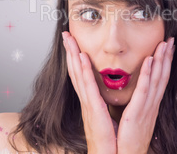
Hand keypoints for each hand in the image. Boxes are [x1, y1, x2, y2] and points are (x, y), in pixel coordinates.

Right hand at [62, 31, 116, 153]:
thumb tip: (104, 93)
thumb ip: (104, 103)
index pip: (81, 74)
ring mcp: (88, 105)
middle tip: (65, 34)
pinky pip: (88, 88)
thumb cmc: (111, 141)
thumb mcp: (107, 117)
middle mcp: (87, 101)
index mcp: (91, 101)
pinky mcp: (94, 111)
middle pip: (75, 71)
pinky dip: (83, 72)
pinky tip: (81, 58)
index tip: (72, 42)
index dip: (75, 57)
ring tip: (69, 39)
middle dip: (70, 52)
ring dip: (74, 55)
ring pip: (78, 75)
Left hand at [116, 37, 174, 153]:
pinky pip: (144, 90)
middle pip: (162, 76)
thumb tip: (138, 93)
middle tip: (170, 40)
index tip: (167, 48)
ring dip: (161, 60)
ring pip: (156, 80)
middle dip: (167, 57)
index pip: (160, 80)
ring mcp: (147, 109)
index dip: (165, 63)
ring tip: (164, 44)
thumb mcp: (135, 119)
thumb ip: (137, 104)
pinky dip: (147, 74)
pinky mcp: (137, 113)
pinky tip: (150, 61)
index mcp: (150, 106)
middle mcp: (152, 105)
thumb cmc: (127, 141)